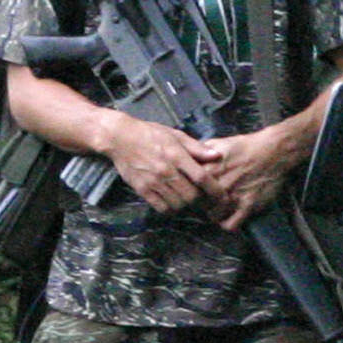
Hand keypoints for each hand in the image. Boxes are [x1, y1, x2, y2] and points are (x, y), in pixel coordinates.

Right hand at [101, 111, 219, 215]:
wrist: (120, 138)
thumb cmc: (151, 134)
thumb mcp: (175, 135)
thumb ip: (196, 148)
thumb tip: (217, 155)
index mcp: (177, 155)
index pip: (201, 178)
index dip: (215, 190)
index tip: (223, 197)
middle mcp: (166, 170)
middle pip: (191, 196)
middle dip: (201, 201)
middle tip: (205, 200)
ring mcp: (153, 181)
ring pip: (177, 204)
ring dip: (186, 206)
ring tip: (188, 201)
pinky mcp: (142, 189)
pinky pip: (161, 207)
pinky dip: (170, 209)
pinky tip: (172, 203)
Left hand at [196, 114, 305, 229]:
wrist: (273, 152)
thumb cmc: (244, 146)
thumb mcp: (218, 143)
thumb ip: (199, 152)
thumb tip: (186, 157)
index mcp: (207, 170)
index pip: (188, 188)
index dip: (188, 191)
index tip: (193, 191)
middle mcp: (217, 185)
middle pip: (198, 204)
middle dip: (199, 204)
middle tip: (205, 201)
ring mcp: (233, 197)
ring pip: (212, 216)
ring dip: (214, 213)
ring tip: (217, 208)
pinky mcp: (247, 206)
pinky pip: (230, 224)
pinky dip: (227, 224)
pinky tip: (228, 217)